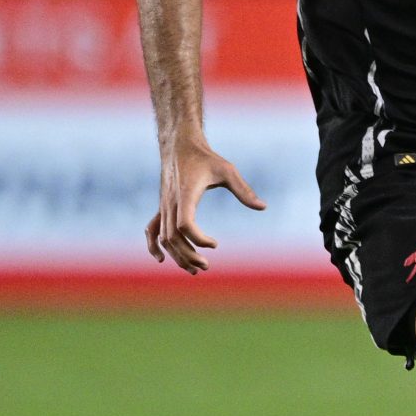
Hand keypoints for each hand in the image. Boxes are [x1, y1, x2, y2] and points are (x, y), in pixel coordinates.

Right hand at [144, 139, 265, 273]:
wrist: (180, 145)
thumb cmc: (205, 158)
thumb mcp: (228, 170)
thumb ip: (244, 190)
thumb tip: (263, 207)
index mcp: (185, 195)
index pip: (185, 225)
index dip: (199, 239)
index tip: (215, 244)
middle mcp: (170, 203)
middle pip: (172, 237)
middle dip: (188, 255)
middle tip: (207, 266)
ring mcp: (163, 206)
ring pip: (164, 238)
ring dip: (177, 255)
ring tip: (195, 270)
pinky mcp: (162, 206)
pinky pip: (152, 230)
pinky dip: (154, 245)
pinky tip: (162, 259)